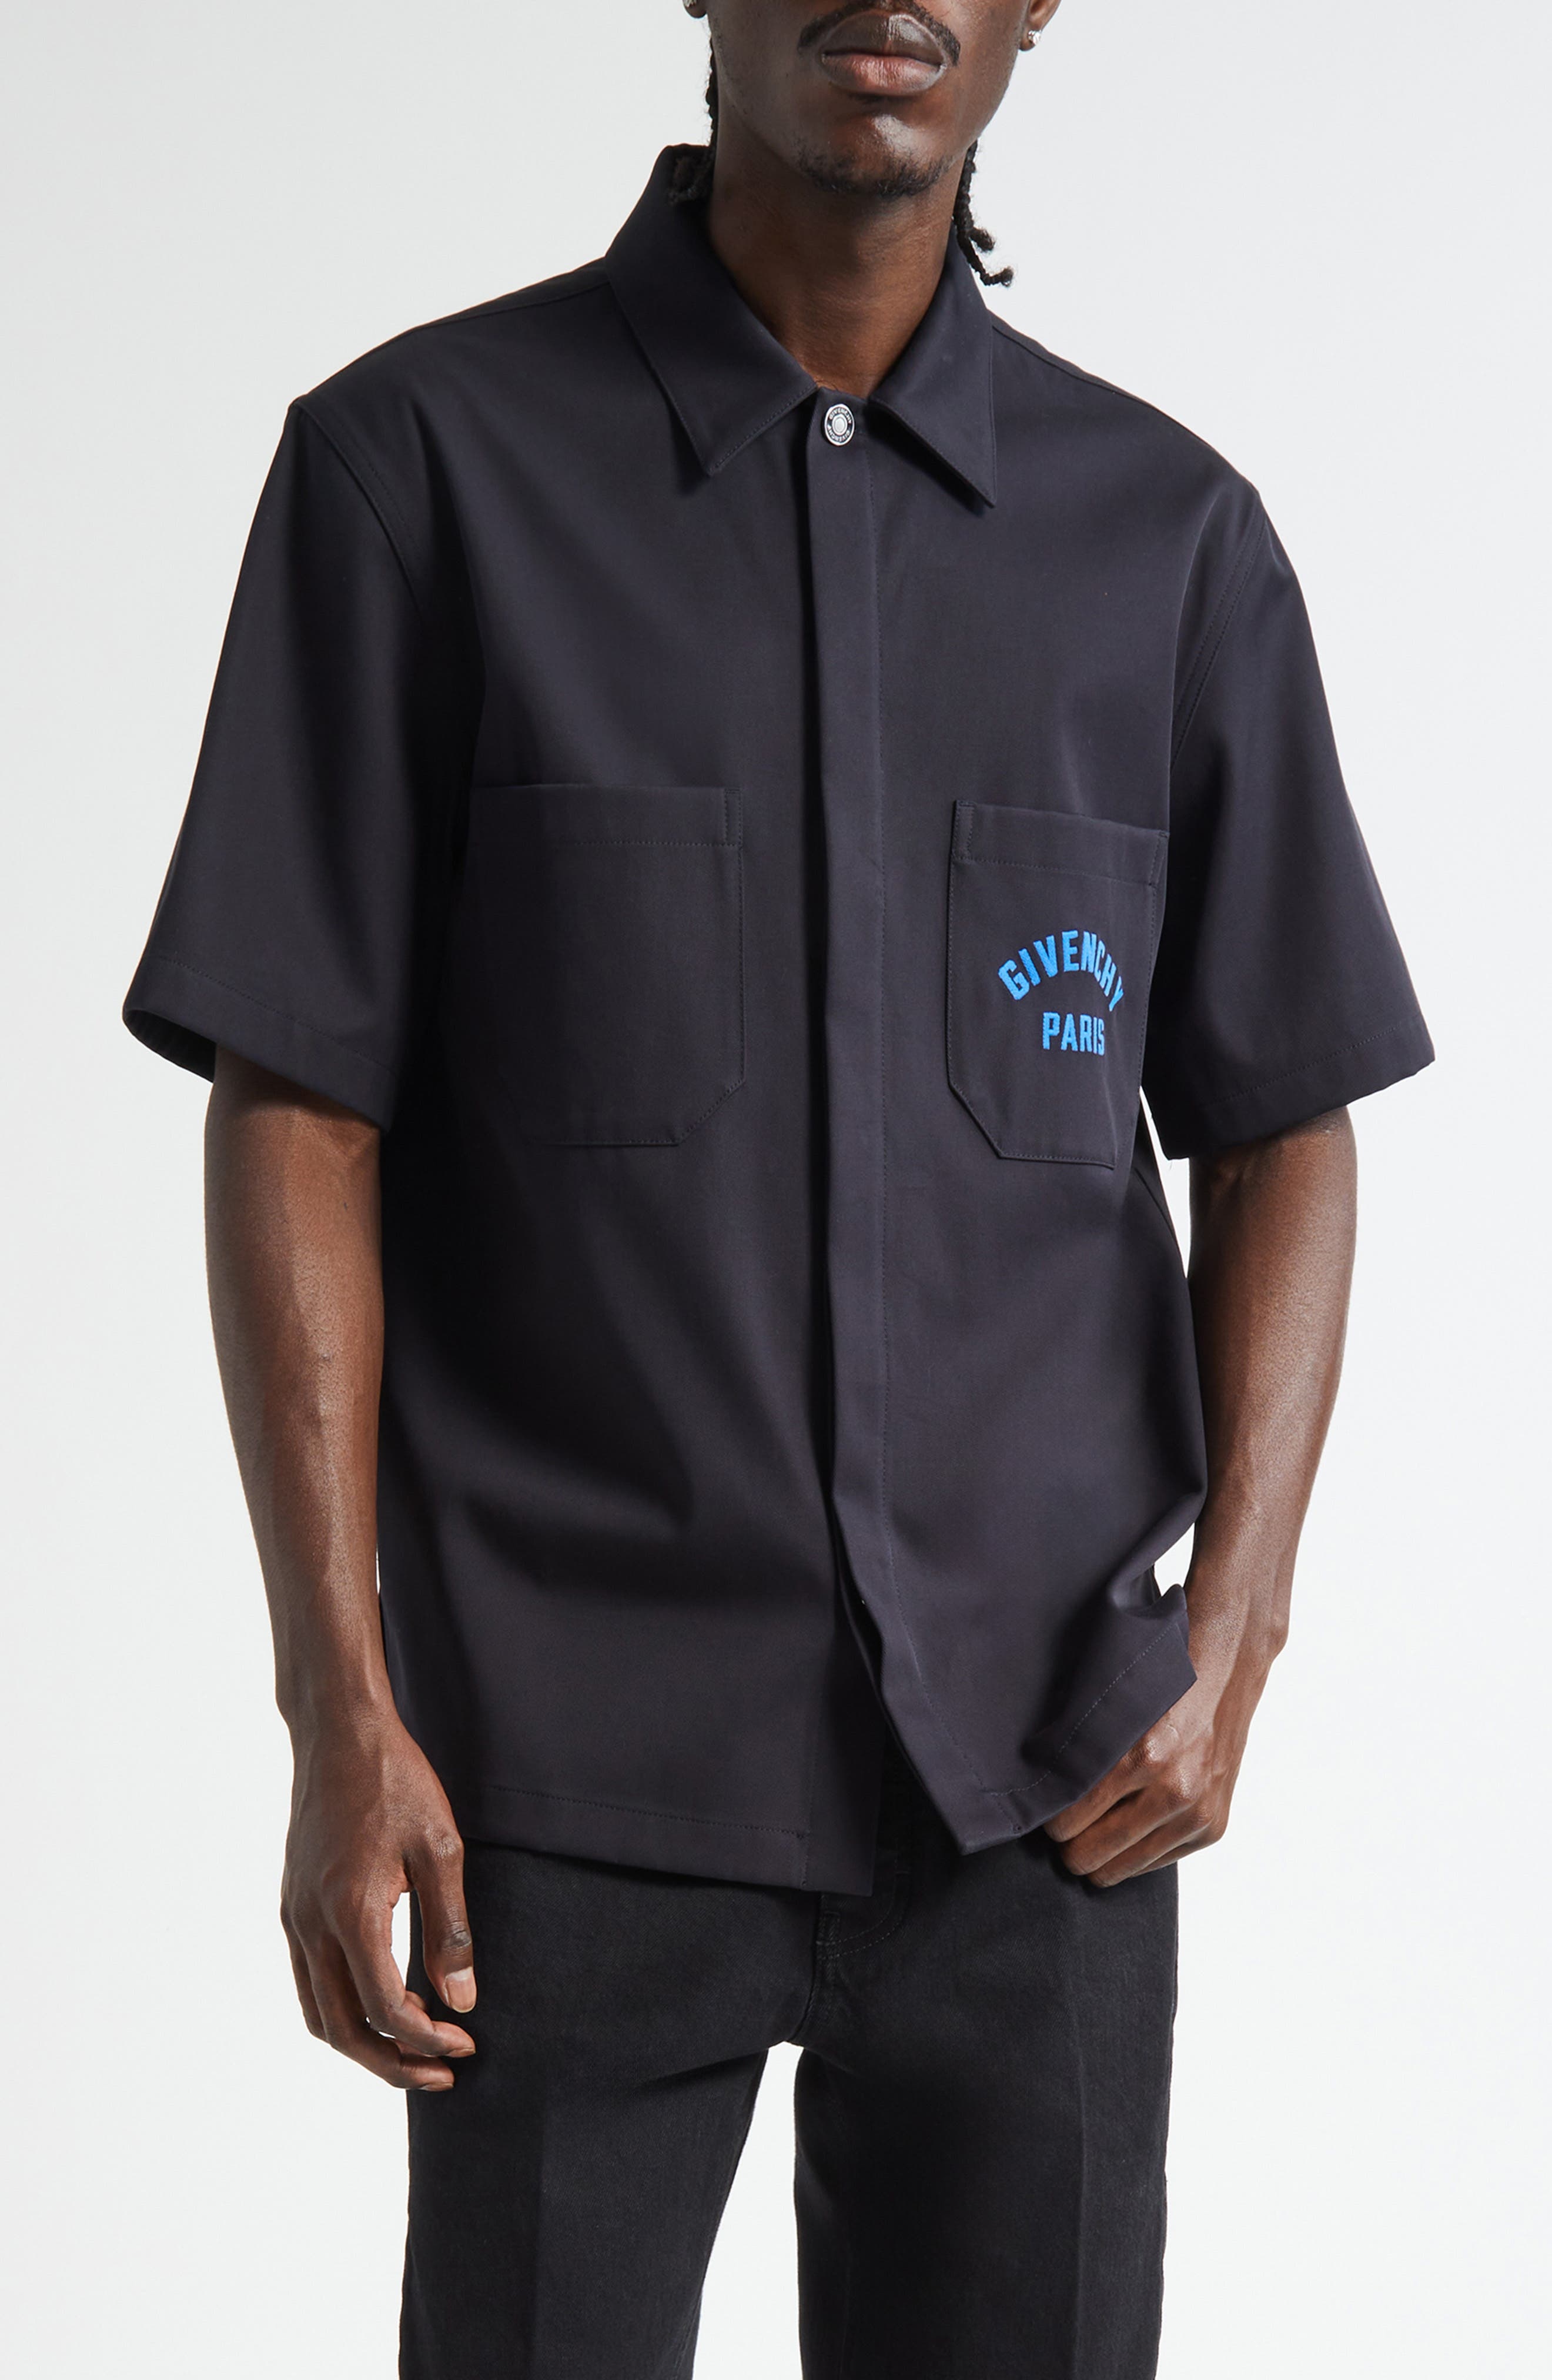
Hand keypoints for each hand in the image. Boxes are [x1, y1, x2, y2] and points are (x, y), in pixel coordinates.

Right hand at [280, 1713, 476, 2089]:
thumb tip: (462, 2001)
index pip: (385, 2009)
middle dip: (392, 2063)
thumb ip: (451, 1929)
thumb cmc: (396, 1781)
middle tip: (441, 2073)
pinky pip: (308, 1980)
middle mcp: (311, 1924)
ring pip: (318, 2011)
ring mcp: (293, 1917)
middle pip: (342, 2029)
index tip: (465, 2041)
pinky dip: (340, 2010)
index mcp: (351, 1912)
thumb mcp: (441, 1849)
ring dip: (362, 2044)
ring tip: (411, 2054)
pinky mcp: (290, 1906)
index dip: (427, 2039)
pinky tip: (378, 2004)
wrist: (339, 1733)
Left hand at [1043, 1627, 1271, 1888]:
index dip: (1049, 1819)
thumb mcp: (1111, 1703)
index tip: (1045, 1809)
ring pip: (1121, 1868)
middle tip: (1063, 1829)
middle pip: (1090, 1853)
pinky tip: (1127, 1828)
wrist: (1225, 1672)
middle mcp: (1175, 1789)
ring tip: (1089, 1833)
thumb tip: (1034, 1783)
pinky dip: (1134, 1853)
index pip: (1069, 1818)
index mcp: (1143, 1755)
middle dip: (1069, 1844)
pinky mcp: (1213, 1827)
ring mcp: (1198, 1813)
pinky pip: (1154, 1863)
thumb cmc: (1158, 1684)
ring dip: (1100, 1855)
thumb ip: (1076, 1745)